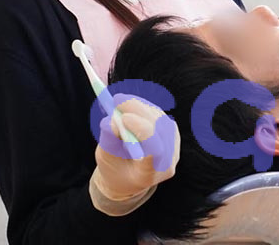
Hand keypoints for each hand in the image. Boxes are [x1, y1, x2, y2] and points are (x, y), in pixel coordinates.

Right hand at [90, 94, 180, 215]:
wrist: (128, 178)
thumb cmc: (114, 169)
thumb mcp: (105, 158)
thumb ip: (109, 140)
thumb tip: (111, 120)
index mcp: (149, 174)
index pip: (155, 150)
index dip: (142, 130)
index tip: (124, 117)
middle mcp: (167, 162)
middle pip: (160, 129)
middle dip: (139, 111)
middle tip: (118, 100)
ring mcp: (173, 148)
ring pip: (160, 119)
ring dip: (140, 106)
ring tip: (120, 102)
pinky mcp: (172, 135)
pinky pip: (160, 116)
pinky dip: (145, 107)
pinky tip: (130, 105)